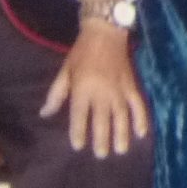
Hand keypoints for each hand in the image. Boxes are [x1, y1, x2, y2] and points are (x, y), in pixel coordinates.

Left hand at [40, 22, 148, 156]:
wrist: (105, 32)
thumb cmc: (81, 53)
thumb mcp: (65, 71)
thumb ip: (56, 94)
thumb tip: (45, 114)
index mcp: (83, 88)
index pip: (80, 115)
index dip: (78, 132)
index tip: (78, 145)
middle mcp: (102, 92)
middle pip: (102, 120)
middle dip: (101, 139)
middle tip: (101, 154)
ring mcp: (119, 89)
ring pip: (121, 116)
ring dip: (121, 134)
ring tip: (120, 150)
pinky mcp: (131, 85)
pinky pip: (138, 104)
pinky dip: (141, 118)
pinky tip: (141, 133)